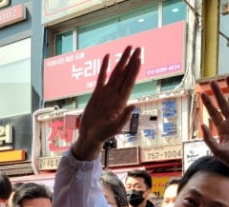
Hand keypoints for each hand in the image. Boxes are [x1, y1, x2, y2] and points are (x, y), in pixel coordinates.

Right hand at [73, 46, 141, 160]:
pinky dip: (104, 67)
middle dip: (131, 61)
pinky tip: (108, 56)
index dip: (134, 70)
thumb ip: (124, 117)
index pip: (129, 82)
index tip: (139, 58)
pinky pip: (101, 77)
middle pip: (125, 74)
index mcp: (121, 102)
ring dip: (122, 61)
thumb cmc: (103, 135)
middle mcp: (115, 95)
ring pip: (115, 73)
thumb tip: (133, 105)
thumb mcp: (114, 128)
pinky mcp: (97, 94)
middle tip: (137, 48)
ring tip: (127, 48)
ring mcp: (106, 93)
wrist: (90, 136)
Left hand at [200, 76, 228, 178]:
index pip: (213, 113)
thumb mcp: (219, 152)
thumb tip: (202, 125)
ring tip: (228, 77)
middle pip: (223, 104)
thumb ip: (209, 139)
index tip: (202, 93)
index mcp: (222, 129)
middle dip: (218, 93)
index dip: (208, 104)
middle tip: (212, 81)